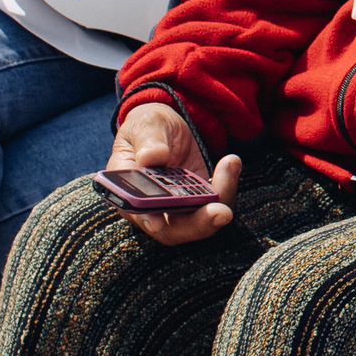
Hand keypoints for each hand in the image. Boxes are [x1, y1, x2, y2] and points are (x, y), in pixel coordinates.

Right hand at [107, 102, 241, 244]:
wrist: (167, 128)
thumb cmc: (148, 127)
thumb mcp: (146, 125)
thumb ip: (148, 141)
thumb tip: (152, 157)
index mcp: (125, 190)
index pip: (136, 213)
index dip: (149, 220)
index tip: (161, 221)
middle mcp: (150, 207)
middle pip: (173, 230)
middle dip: (197, 224)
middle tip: (221, 212)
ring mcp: (176, 206)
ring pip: (199, 221)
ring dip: (220, 201)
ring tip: (229, 165)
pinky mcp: (197, 200)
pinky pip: (215, 203)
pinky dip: (227, 187)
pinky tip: (230, 163)